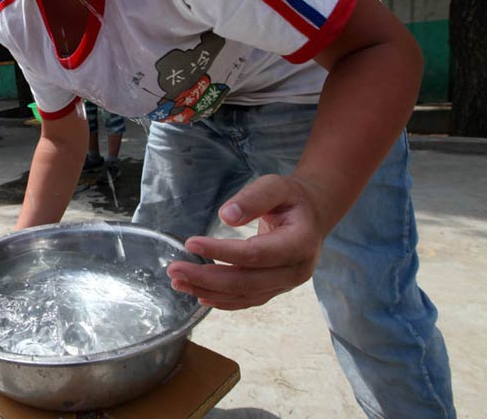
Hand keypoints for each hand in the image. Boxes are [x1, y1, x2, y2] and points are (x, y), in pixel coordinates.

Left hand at [166, 174, 329, 310]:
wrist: (312, 215)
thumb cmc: (291, 198)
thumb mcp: (275, 186)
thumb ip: (253, 198)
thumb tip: (226, 216)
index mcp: (301, 242)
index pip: (256, 254)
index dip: (222, 251)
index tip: (190, 243)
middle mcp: (297, 270)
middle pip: (246, 281)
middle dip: (207, 277)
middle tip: (173, 270)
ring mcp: (286, 284)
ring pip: (244, 294)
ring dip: (208, 291)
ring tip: (178, 283)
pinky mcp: (276, 289)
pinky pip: (248, 299)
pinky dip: (223, 300)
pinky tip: (200, 295)